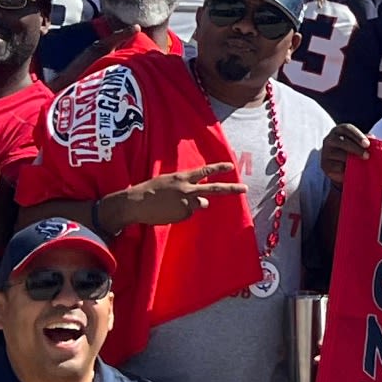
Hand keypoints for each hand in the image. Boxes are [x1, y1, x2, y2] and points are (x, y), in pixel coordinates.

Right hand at [111, 161, 247, 227]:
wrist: (137, 203)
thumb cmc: (150, 190)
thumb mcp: (167, 181)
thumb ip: (185, 185)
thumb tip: (201, 199)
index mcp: (182, 177)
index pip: (204, 171)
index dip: (218, 168)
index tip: (231, 166)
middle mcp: (187, 189)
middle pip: (214, 189)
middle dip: (231, 189)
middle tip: (244, 189)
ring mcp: (186, 203)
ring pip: (200, 204)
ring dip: (192, 205)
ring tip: (173, 204)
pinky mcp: (183, 215)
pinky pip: (188, 214)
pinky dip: (182, 213)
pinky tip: (169, 211)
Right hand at [320, 123, 372, 178]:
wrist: (339, 168)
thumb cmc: (351, 151)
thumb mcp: (358, 144)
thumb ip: (364, 141)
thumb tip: (372, 138)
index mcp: (338, 131)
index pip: (346, 129)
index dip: (357, 135)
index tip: (367, 144)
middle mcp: (329, 139)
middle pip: (342, 141)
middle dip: (356, 148)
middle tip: (367, 156)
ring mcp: (326, 152)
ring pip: (339, 154)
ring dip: (352, 159)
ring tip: (362, 164)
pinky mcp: (325, 164)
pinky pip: (336, 166)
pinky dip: (346, 168)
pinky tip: (353, 170)